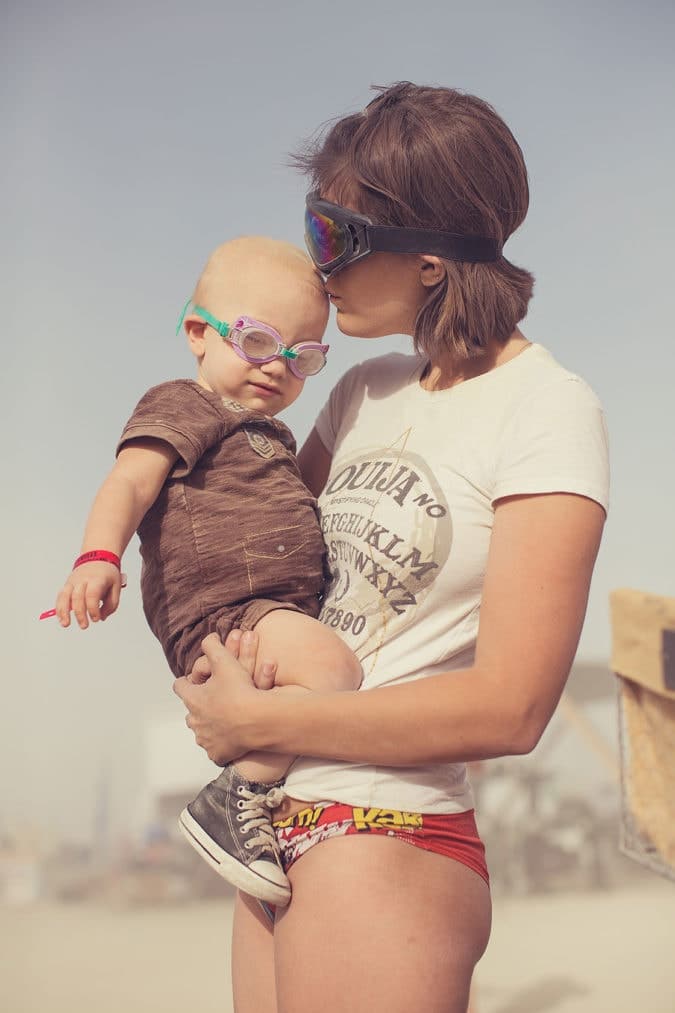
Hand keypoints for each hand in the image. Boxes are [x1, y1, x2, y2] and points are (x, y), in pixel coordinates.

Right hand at [55, 562, 122, 628]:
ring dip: (63, 611)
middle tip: (84, 625)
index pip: (92, 594)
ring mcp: (73, 581)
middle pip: (78, 597)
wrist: (98, 557)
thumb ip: (111, 604)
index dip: (93, 609)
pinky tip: (61, 618)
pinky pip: (60, 596)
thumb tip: (101, 617)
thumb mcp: (116, 586)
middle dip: (80, 614)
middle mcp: (83, 579)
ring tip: (65, 624)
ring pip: (65, 596)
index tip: (96, 618)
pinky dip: (59, 608)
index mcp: (97, 579)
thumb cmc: (108, 574)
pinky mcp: (68, 584)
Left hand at [174, 631, 276, 763]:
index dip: (187, 681)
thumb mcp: (225, 661)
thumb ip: (213, 646)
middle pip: (191, 711)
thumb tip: (208, 637)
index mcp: (193, 698)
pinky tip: (232, 738)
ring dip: (210, 725)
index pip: (180, 686)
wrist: (257, 720)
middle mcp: (195, 720)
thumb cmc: (240, 691)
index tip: (193, 680)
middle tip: (215, 700)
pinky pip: (216, 749)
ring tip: (225, 718)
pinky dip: (221, 744)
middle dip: (200, 706)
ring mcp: (206, 739)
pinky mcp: (217, 753)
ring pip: (202, 731)